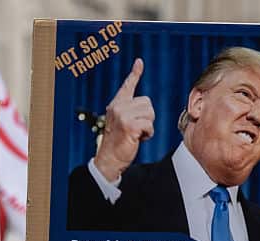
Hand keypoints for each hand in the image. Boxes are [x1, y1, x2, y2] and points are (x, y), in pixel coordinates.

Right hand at [93, 58, 154, 179]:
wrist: (109, 158)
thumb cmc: (118, 143)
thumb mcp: (122, 123)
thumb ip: (131, 112)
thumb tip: (145, 107)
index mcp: (117, 104)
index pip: (128, 86)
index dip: (135, 74)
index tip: (140, 62)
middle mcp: (118, 106)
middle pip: (147, 103)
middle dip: (147, 117)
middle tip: (137, 129)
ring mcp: (123, 115)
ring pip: (150, 113)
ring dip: (148, 126)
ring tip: (136, 134)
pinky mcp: (129, 125)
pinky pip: (149, 125)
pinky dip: (148, 134)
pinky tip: (138, 138)